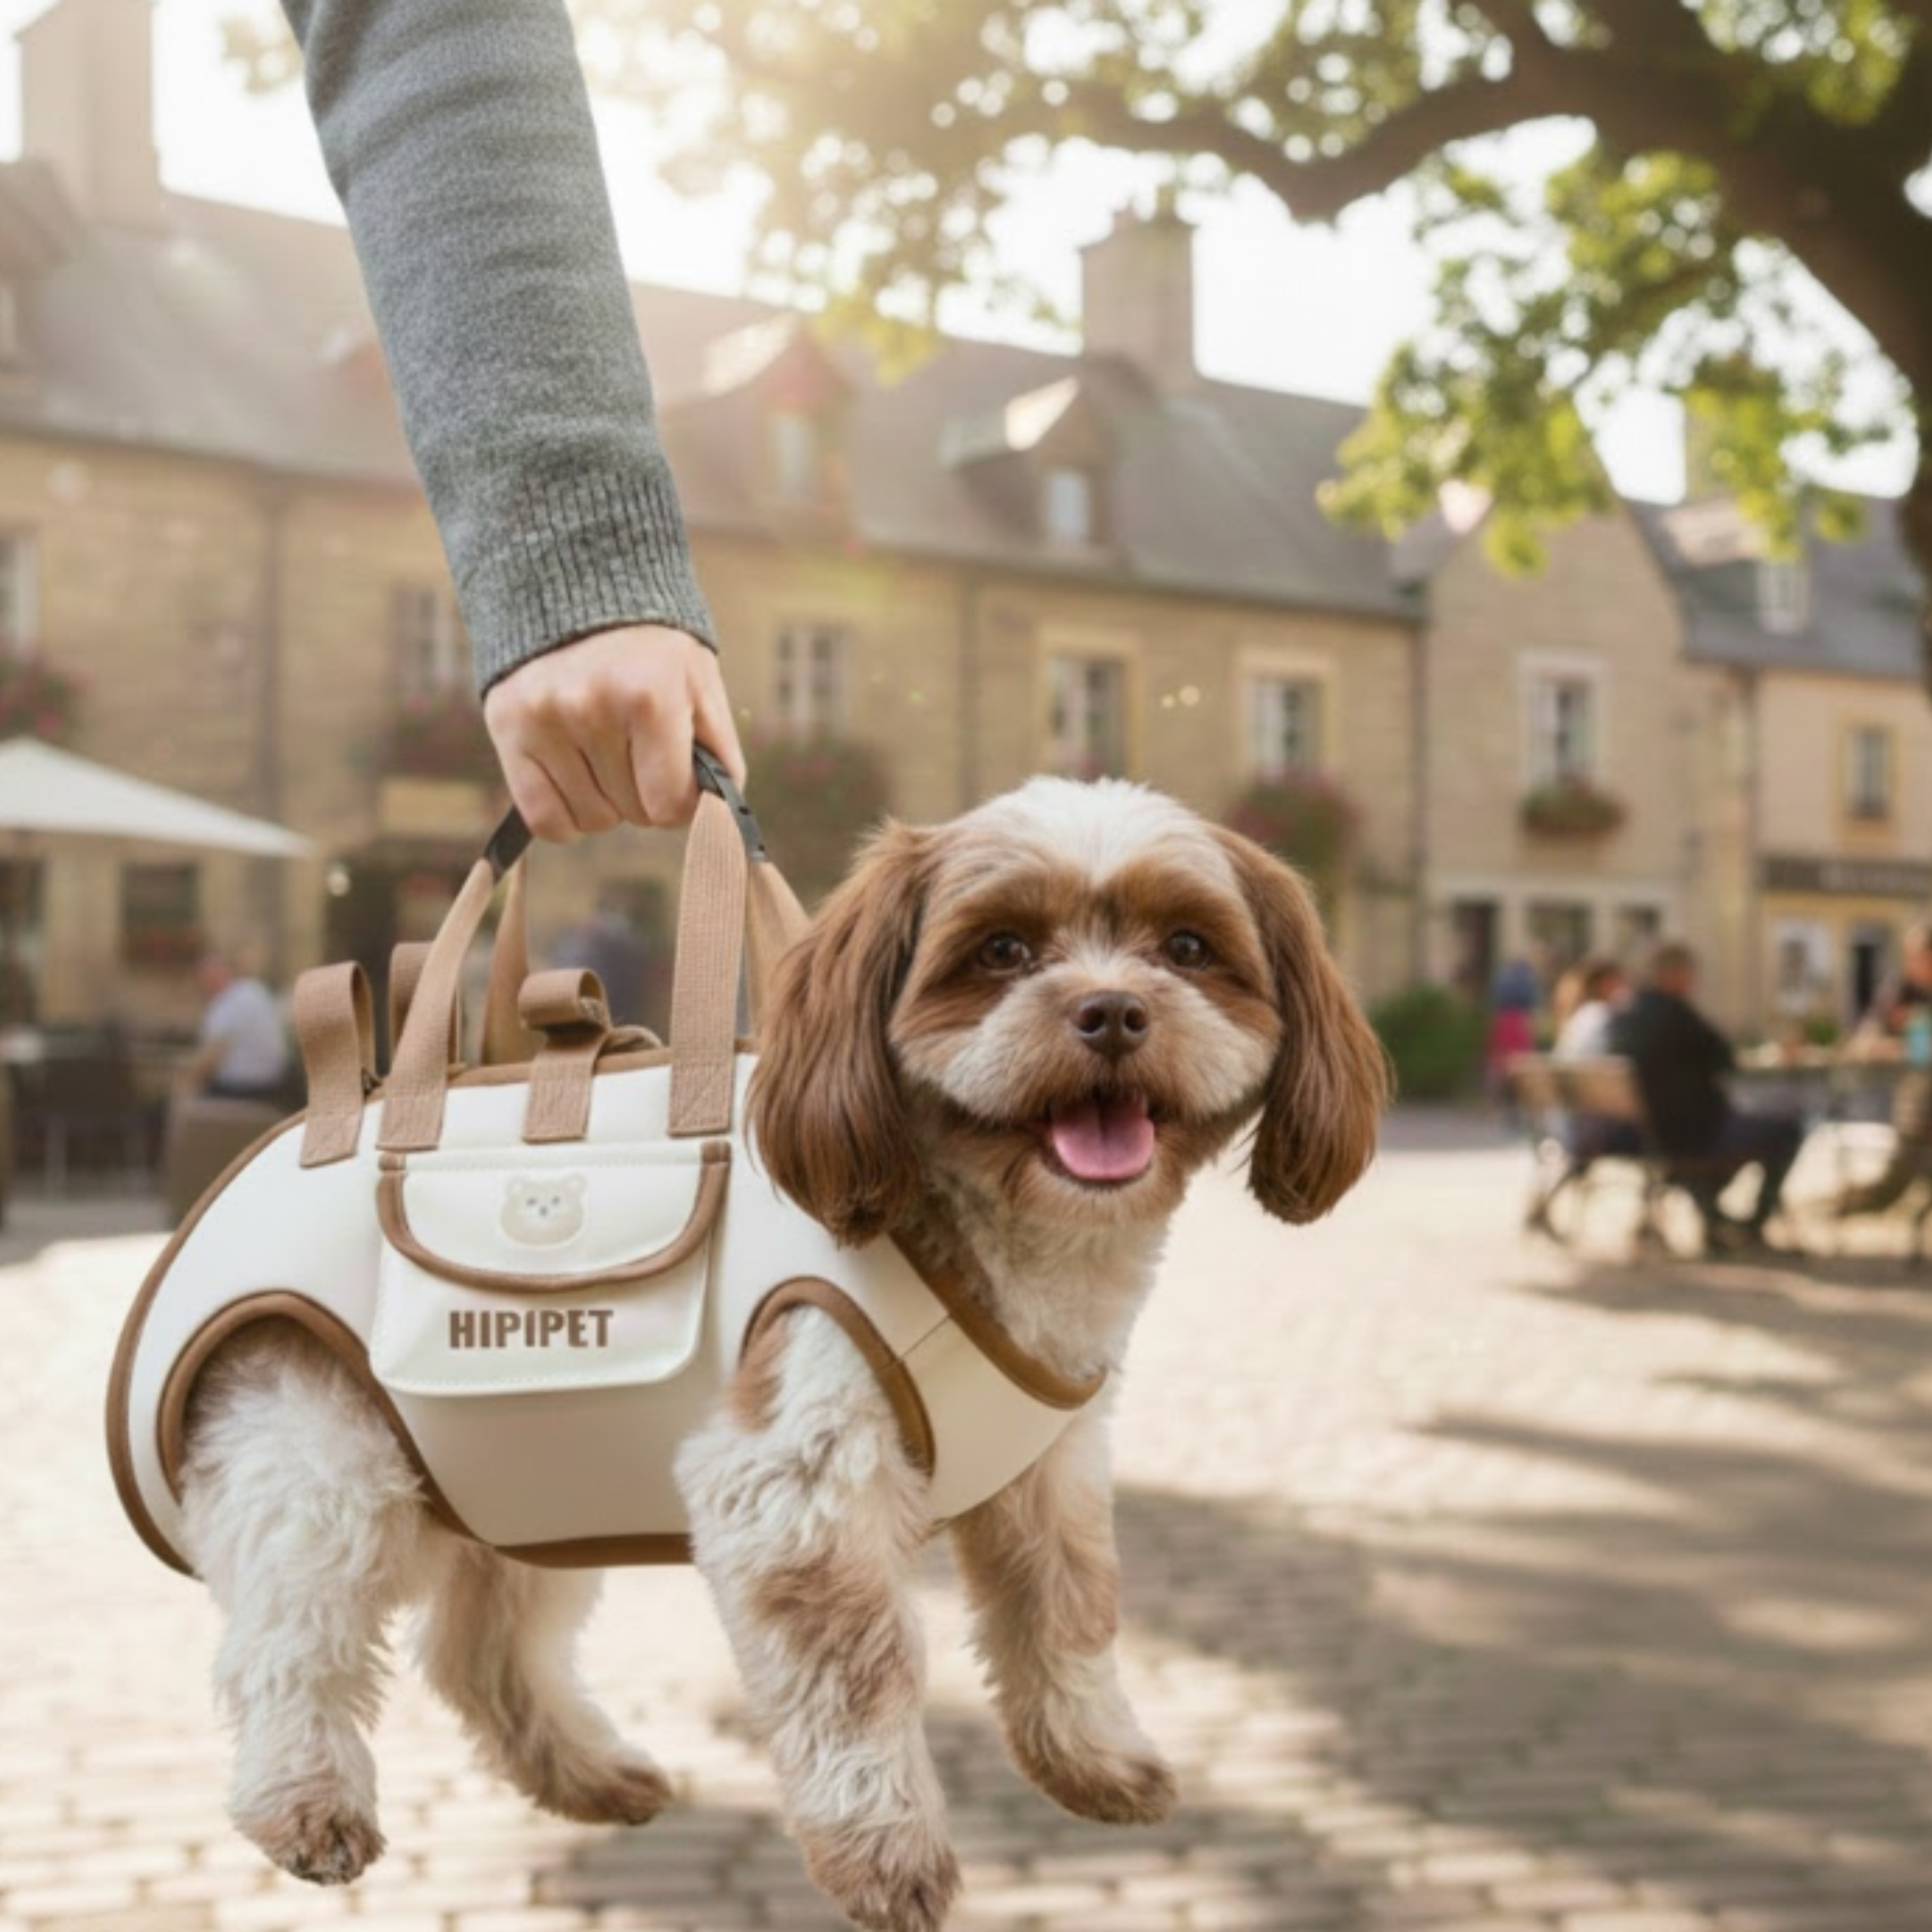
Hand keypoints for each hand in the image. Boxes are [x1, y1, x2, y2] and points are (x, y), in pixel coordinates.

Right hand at [482, 625, 746, 840]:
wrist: (577, 587)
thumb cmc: (651, 649)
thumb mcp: (700, 684)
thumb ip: (719, 754)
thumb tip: (718, 821)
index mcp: (648, 695)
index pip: (670, 803)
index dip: (683, 802)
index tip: (681, 781)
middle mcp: (590, 706)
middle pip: (633, 813)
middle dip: (646, 794)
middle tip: (641, 751)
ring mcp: (543, 718)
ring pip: (591, 821)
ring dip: (608, 803)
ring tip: (608, 753)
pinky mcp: (506, 727)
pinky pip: (544, 819)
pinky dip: (568, 816)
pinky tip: (579, 782)